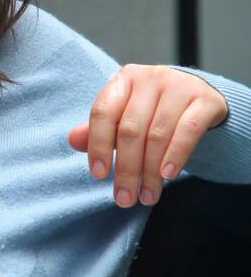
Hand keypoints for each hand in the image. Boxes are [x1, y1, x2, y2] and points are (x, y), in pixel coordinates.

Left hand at [67, 64, 228, 207]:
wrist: (198, 98)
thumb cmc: (153, 111)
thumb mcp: (124, 117)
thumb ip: (99, 130)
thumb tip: (72, 140)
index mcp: (124, 80)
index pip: (103, 112)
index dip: (98, 145)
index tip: (100, 175)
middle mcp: (150, 78)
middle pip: (130, 129)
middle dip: (126, 169)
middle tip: (124, 199)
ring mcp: (179, 86)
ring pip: (157, 135)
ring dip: (151, 172)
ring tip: (147, 196)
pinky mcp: (204, 100)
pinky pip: (188, 131)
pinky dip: (176, 155)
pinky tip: (168, 176)